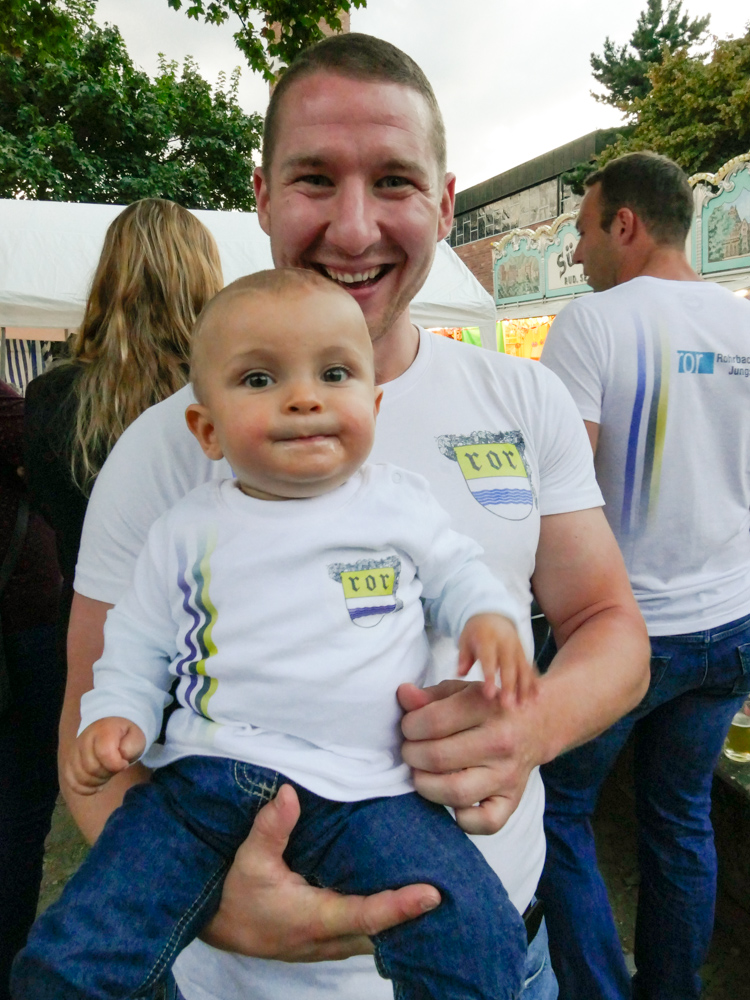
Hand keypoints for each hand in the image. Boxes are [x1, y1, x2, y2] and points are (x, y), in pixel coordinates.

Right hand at [67, 717, 145, 796]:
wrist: (111, 725)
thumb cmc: (125, 735)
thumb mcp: (136, 737)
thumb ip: (131, 747)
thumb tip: (120, 756)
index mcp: (103, 730)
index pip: (104, 754)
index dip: (116, 764)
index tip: (124, 763)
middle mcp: (84, 739)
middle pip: (91, 768)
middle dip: (107, 774)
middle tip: (116, 769)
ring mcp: (74, 750)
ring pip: (80, 777)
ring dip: (96, 782)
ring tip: (106, 775)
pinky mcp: (70, 761)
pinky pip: (71, 780)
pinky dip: (84, 788)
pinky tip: (96, 785)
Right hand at [201, 784, 440, 960]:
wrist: (210, 923)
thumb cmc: (231, 894)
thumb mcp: (247, 859)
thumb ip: (270, 828)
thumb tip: (288, 793)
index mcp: (313, 918)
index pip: (366, 915)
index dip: (401, 906)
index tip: (433, 894)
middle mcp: (326, 938)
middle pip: (381, 933)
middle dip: (412, 916)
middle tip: (448, 888)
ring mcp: (326, 943)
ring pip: (373, 937)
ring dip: (398, 918)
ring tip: (430, 887)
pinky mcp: (323, 938)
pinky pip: (362, 932)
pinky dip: (382, 916)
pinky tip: (396, 892)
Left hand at [398, 680, 543, 835]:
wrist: (538, 723)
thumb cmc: (490, 706)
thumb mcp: (463, 691)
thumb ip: (430, 696)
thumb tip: (403, 695)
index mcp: (487, 707)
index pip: (432, 722)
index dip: (409, 726)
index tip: (409, 727)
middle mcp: (500, 741)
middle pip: (437, 757)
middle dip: (412, 754)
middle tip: (411, 750)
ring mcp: (507, 774)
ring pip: (455, 792)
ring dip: (426, 785)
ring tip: (422, 772)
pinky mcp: (512, 800)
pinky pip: (484, 823)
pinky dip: (462, 818)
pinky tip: (451, 799)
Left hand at [458, 613, 537, 705]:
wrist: (494, 615)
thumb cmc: (476, 633)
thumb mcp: (465, 640)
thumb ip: (463, 657)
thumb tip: (460, 673)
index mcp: (488, 639)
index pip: (489, 659)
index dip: (489, 677)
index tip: (489, 695)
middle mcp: (505, 644)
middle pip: (509, 667)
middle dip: (509, 687)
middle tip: (508, 706)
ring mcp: (517, 648)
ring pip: (523, 669)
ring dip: (524, 689)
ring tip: (524, 707)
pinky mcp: (525, 653)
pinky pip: (531, 668)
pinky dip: (535, 683)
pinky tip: (538, 698)